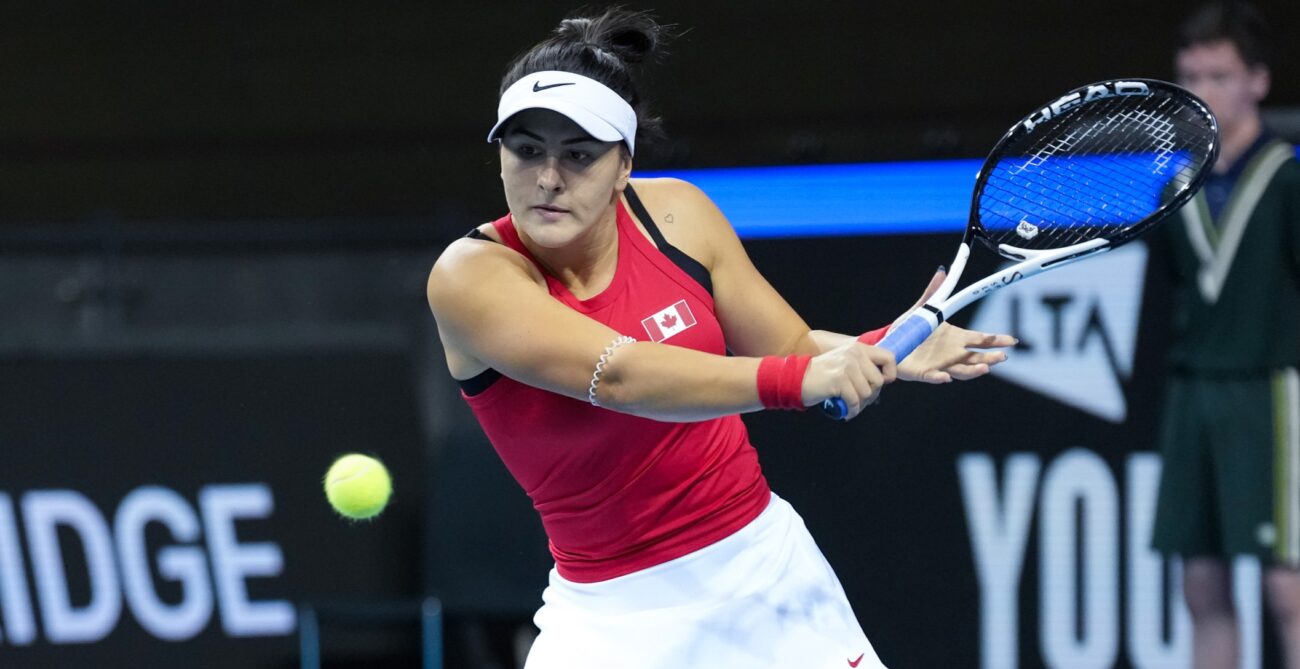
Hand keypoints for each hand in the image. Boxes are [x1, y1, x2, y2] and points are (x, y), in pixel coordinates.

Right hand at [802, 340, 896, 419]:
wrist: (796, 378)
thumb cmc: (822, 375)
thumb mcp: (844, 362)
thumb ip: (863, 366)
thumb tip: (883, 382)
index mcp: (858, 348)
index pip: (889, 357)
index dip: (889, 374)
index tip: (879, 384)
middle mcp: (854, 354)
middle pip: (878, 381)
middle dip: (870, 395)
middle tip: (859, 400)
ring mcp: (846, 366)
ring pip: (867, 393)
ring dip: (860, 404)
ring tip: (849, 405)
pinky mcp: (839, 380)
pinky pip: (855, 401)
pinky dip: (851, 410)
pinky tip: (845, 411)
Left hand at [892, 266, 1015, 382]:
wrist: (889, 345)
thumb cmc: (908, 330)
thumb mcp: (921, 310)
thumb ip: (932, 293)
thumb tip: (942, 271)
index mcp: (954, 337)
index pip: (980, 339)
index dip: (996, 340)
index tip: (1011, 341)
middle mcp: (951, 353)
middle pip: (976, 357)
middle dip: (990, 358)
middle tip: (1002, 356)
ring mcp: (939, 364)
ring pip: (960, 370)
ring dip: (972, 370)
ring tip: (984, 368)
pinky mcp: (924, 373)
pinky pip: (933, 376)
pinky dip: (939, 377)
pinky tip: (945, 377)